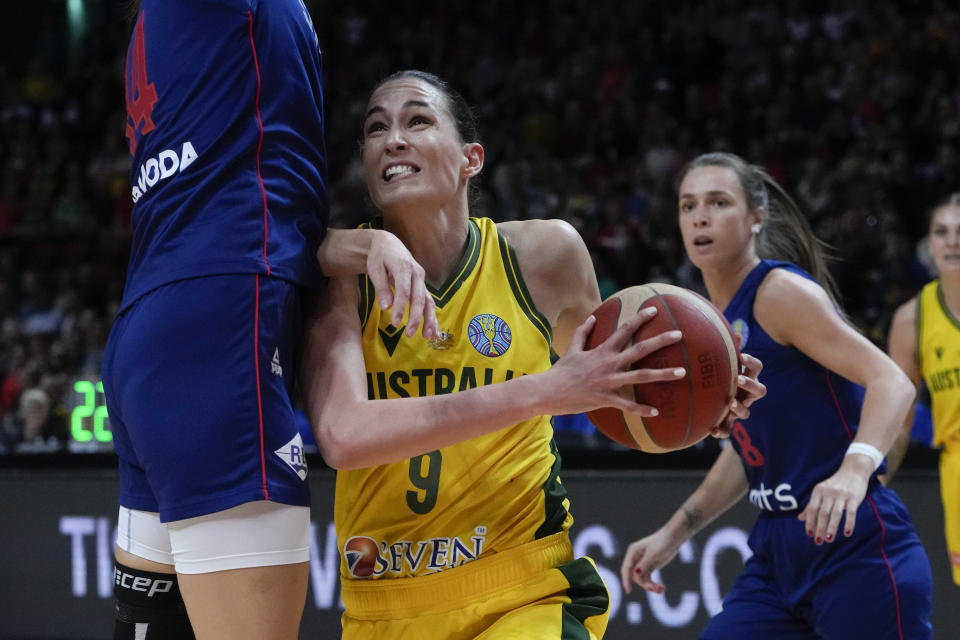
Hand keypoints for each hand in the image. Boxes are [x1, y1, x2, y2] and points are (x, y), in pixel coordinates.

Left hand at [366, 231, 438, 339]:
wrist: (389, 244)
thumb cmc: (380, 257)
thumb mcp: (375, 269)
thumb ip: (381, 288)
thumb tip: (386, 307)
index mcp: (404, 267)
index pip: (404, 291)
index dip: (400, 307)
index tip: (394, 323)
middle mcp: (417, 273)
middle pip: (418, 298)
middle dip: (415, 317)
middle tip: (408, 334)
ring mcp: (422, 280)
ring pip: (428, 301)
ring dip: (429, 319)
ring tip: (428, 336)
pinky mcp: (422, 286)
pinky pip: (429, 303)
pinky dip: (432, 318)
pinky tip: (435, 333)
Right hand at [541, 307, 686, 415]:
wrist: (547, 391)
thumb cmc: (560, 371)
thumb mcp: (571, 349)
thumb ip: (583, 332)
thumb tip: (593, 317)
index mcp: (602, 351)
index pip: (624, 330)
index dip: (639, 319)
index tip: (655, 310)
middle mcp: (609, 364)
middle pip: (640, 349)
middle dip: (660, 341)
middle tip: (679, 334)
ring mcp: (609, 381)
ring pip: (641, 376)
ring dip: (663, 374)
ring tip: (682, 372)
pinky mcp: (605, 399)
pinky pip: (627, 405)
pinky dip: (641, 409)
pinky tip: (656, 412)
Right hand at [620, 529, 679, 594]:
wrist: (674, 538)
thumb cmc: (662, 542)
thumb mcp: (653, 553)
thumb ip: (644, 564)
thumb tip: (635, 574)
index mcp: (633, 552)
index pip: (626, 568)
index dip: (626, 580)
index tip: (628, 591)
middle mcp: (636, 558)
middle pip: (635, 577)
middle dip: (644, 584)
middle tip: (655, 588)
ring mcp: (643, 563)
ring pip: (642, 580)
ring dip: (651, 586)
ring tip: (661, 589)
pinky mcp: (650, 567)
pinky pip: (648, 579)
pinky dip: (654, 584)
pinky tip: (662, 588)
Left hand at [711, 340, 764, 438]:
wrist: (711, 401)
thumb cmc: (720, 377)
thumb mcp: (723, 364)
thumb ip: (729, 350)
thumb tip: (735, 333)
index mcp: (747, 377)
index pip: (757, 368)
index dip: (752, 363)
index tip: (742, 356)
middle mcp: (747, 394)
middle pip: (760, 391)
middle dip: (750, 385)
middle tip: (738, 379)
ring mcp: (739, 409)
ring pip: (746, 413)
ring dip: (739, 408)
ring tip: (729, 403)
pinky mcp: (728, 423)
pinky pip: (728, 430)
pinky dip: (721, 431)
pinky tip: (712, 430)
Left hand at [797, 454, 870, 543]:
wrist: (853, 471)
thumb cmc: (835, 484)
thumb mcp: (821, 492)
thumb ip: (811, 505)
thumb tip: (800, 518)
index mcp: (818, 491)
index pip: (812, 509)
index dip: (809, 522)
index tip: (809, 534)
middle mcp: (828, 493)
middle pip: (822, 513)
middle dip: (819, 528)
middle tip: (818, 541)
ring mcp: (841, 495)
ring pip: (835, 514)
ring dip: (831, 528)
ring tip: (828, 540)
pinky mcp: (854, 498)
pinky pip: (851, 512)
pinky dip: (849, 524)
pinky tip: (846, 533)